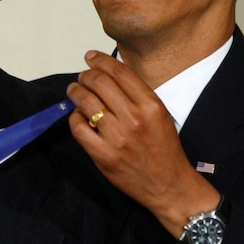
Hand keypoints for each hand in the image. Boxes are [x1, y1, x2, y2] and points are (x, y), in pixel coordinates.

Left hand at [67, 51, 219, 237]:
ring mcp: (117, 138)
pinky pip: (79, 128)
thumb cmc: (165, 150)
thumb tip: (110, 76)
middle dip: (86, 74)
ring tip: (74, 91)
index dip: (101, 60)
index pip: (119, 72)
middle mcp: (134, 118)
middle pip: (99, 83)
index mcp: (151, 105)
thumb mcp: (160, 115)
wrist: (169, 186)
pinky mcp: (104, 156)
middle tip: (82, 76)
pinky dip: (74, 117)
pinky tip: (77, 116)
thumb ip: (138, 95)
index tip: (91, 57)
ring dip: (76, 92)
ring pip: (86, 102)